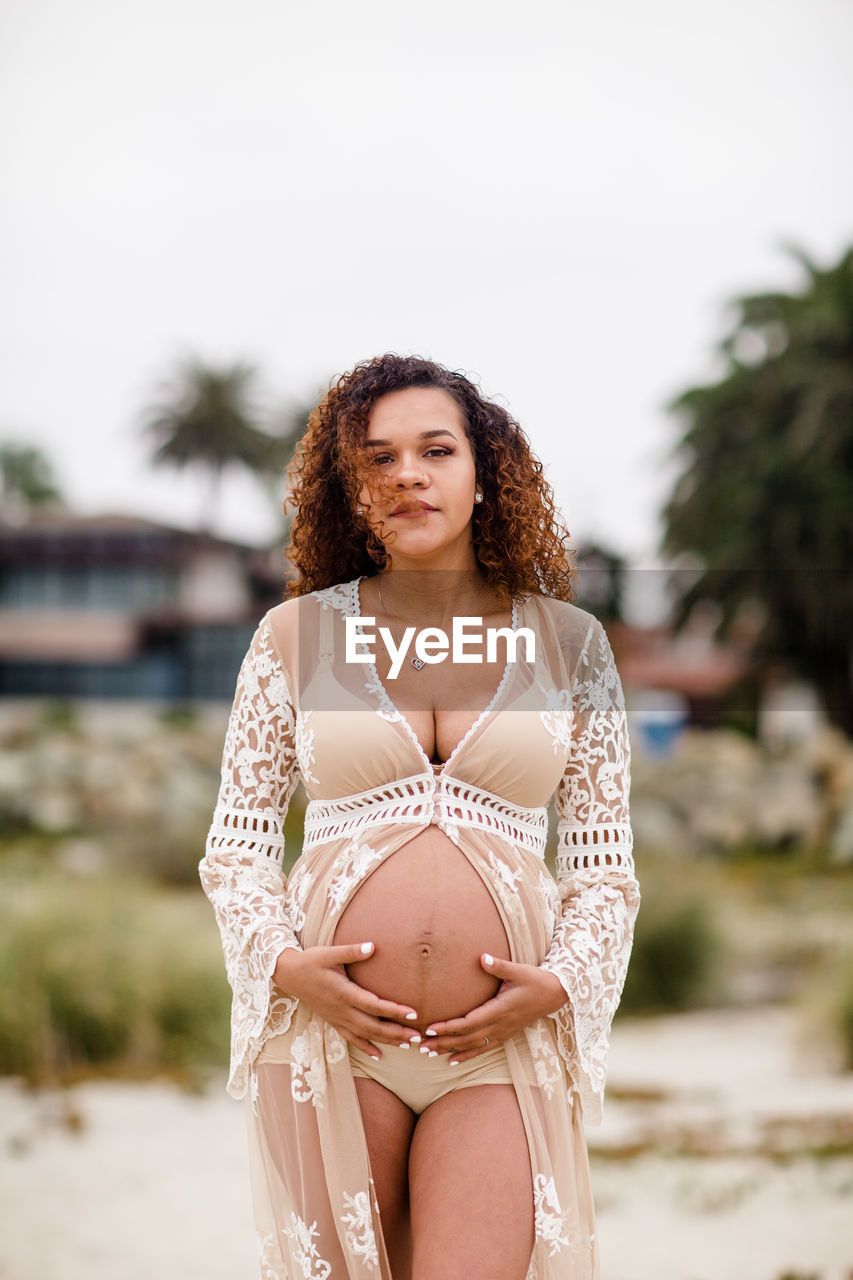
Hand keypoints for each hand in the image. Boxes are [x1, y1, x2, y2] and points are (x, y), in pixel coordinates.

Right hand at [273, 942, 420, 1059]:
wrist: (289, 974)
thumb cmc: (311, 961)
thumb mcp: (330, 953)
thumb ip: (352, 951)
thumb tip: (372, 946)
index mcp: (344, 993)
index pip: (375, 1005)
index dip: (394, 1011)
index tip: (413, 1013)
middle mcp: (342, 1010)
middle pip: (373, 1026)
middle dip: (396, 1032)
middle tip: (417, 1037)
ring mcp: (337, 1018)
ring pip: (365, 1035)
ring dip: (386, 1041)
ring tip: (406, 1045)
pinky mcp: (332, 1021)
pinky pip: (351, 1038)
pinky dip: (365, 1047)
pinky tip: (378, 1055)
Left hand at [423, 954, 567, 1064]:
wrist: (554, 995)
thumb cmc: (535, 980)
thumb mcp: (519, 970)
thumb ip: (499, 966)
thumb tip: (482, 957)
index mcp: (499, 1010)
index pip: (468, 1022)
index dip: (448, 1027)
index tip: (430, 1028)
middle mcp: (499, 1026)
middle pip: (465, 1038)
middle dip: (442, 1042)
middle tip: (420, 1046)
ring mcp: (502, 1033)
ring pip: (472, 1046)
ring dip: (450, 1050)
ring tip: (429, 1054)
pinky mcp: (504, 1035)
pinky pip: (482, 1049)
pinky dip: (466, 1055)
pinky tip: (452, 1061)